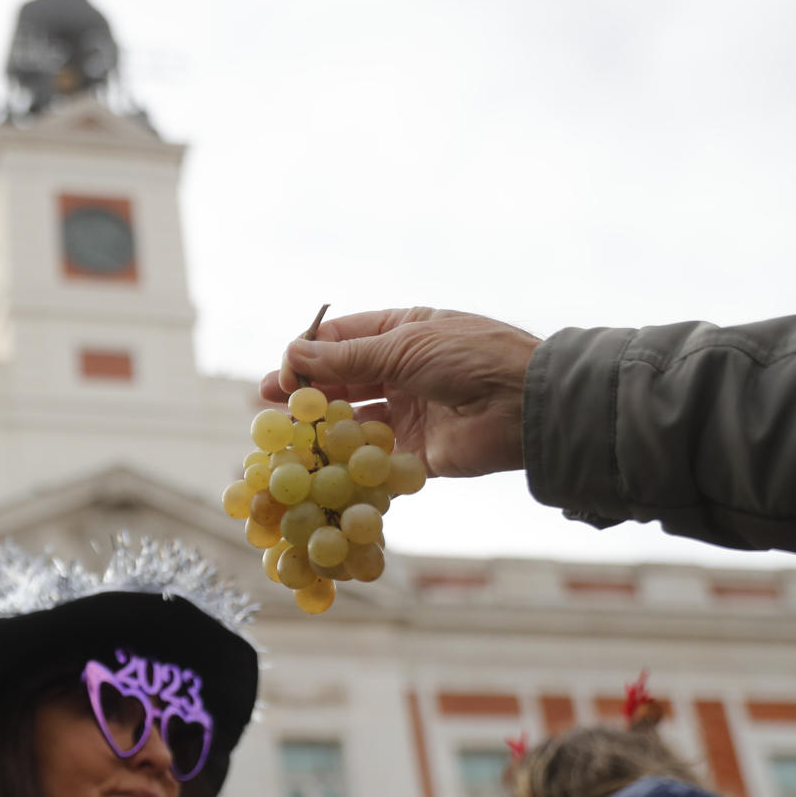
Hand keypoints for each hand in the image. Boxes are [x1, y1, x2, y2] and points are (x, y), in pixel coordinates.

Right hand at [260, 308, 540, 478]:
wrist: (526, 405)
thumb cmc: (470, 357)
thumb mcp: (403, 347)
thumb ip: (347, 357)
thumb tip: (295, 353)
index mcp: (401, 333)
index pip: (341, 339)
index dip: (308, 353)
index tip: (284, 372)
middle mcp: (402, 371)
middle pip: (342, 380)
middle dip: (306, 390)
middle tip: (268, 400)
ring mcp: (409, 413)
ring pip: (353, 419)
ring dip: (322, 425)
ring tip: (288, 432)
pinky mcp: (416, 453)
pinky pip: (375, 458)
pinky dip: (349, 461)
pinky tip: (320, 463)